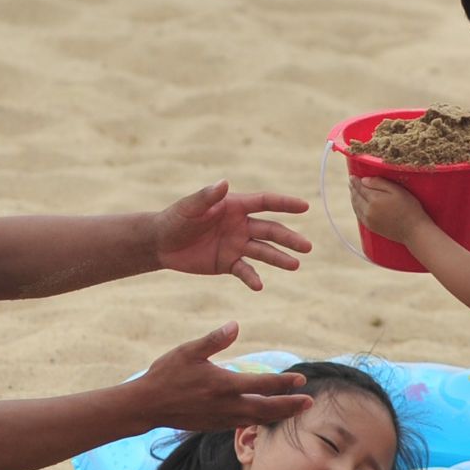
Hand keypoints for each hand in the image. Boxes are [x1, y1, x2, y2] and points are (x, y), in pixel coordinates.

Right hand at [131, 321, 310, 430]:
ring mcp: (221, 419)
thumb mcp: (188, 351)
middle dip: (290, 406)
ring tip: (295, 409)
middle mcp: (227, 405)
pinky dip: (259, 420)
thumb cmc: (166, 374)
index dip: (284, 383)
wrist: (147, 406)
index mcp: (224, 385)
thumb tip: (236, 325)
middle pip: (267, 409)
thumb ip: (214, 339)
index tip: (301, 378)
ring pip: (257, 419)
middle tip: (310, 402)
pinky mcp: (214, 426)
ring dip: (278, 415)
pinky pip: (243, 424)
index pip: (263, 385)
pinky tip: (265, 415)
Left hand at [152, 181, 310, 290]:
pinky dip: (252, 278)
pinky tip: (259, 286)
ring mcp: (237, 245)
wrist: (162, 243)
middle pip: (271, 231)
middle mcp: (241, 225)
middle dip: (289, 238)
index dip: (285, 204)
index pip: (265, 203)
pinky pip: (245, 271)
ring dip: (279, 258)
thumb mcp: (190, 207)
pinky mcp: (228, 263)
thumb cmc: (175, 218)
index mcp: (235, 206)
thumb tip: (224, 183)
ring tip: (295, 265)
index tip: (305, 207)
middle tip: (307, 247)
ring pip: (263, 251)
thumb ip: (207, 197)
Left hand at [349, 176, 429, 243]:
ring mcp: (368, 220)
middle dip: (353, 189)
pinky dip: (356, 208)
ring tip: (353, 192)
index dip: (356, 181)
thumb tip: (364, 180)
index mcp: (374, 199)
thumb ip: (380, 183)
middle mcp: (368, 210)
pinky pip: (359, 215)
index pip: (361, 188)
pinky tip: (357, 205)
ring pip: (356, 207)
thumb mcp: (398, 191)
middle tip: (351, 182)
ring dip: (353, 198)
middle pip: (356, 197)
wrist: (413, 231)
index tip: (352, 176)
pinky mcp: (371, 227)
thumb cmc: (409, 208)